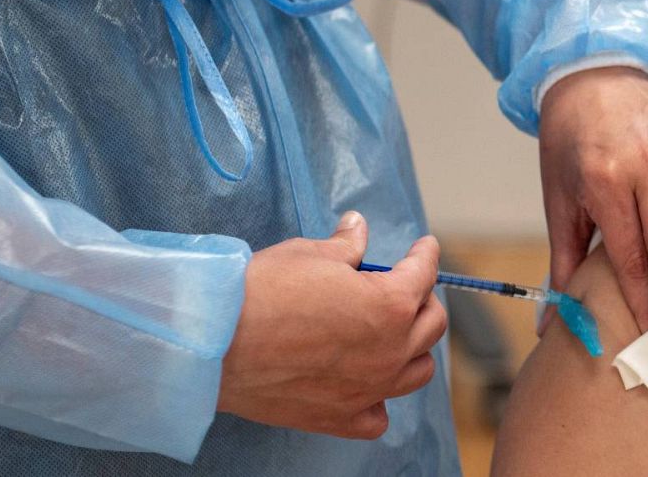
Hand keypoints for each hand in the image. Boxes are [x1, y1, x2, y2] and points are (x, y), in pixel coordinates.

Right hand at [217, 212, 446, 438]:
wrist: (216, 341)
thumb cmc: (263, 292)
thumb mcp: (309, 254)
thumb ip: (346, 245)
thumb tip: (357, 228)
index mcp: (390, 306)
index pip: (424, 274)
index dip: (424, 255)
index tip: (423, 248)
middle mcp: (389, 352)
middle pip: (431, 324)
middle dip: (423, 299)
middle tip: (405, 287)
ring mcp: (368, 390)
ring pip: (416, 372)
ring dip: (412, 348)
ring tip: (395, 334)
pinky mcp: (339, 418)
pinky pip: (378, 416)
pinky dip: (380, 400)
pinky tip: (369, 385)